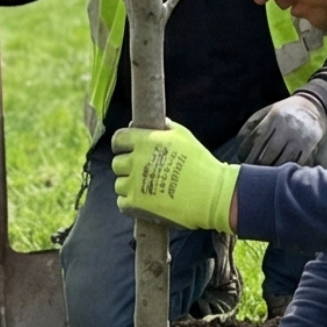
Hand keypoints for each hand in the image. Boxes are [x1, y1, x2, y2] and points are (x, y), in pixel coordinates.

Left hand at [112, 123, 240, 231]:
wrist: (210, 194)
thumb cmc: (200, 163)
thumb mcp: (184, 136)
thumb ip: (165, 127)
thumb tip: (153, 123)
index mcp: (144, 141)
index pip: (118, 139)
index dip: (121, 144)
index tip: (127, 150)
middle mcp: (135, 161)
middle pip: (116, 163)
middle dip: (126, 166)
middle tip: (141, 171)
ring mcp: (134, 184)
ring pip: (119, 184)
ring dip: (128, 185)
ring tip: (144, 188)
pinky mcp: (136, 204)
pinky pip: (121, 202)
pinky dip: (129, 202)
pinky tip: (143, 201)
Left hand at [237, 93, 326, 166]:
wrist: (314, 106)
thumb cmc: (285, 112)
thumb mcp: (268, 111)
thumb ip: (252, 124)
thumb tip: (239, 143)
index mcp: (275, 117)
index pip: (255, 138)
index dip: (245, 151)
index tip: (240, 158)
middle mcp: (287, 128)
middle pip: (267, 155)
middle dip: (256, 165)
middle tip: (250, 170)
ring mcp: (299, 139)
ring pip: (280, 162)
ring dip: (270, 171)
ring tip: (263, 174)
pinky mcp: (309, 147)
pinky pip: (294, 164)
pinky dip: (285, 170)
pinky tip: (278, 172)